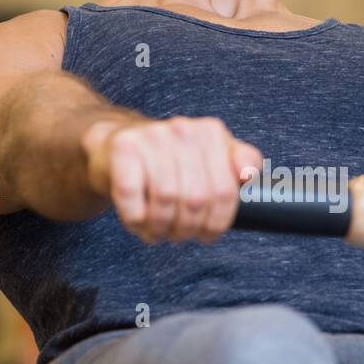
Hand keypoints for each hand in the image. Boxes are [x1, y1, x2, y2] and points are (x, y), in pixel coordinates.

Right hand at [82, 115, 262, 243]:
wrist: (116, 145)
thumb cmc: (168, 160)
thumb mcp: (212, 157)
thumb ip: (243, 161)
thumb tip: (247, 174)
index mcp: (211, 133)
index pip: (225, 192)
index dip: (217, 223)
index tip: (206, 232)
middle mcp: (183, 129)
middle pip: (196, 200)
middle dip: (187, 228)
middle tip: (178, 234)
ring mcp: (151, 136)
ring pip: (166, 199)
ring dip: (161, 226)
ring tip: (158, 230)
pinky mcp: (123, 148)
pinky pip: (132, 196)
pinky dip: (135, 218)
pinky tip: (138, 221)